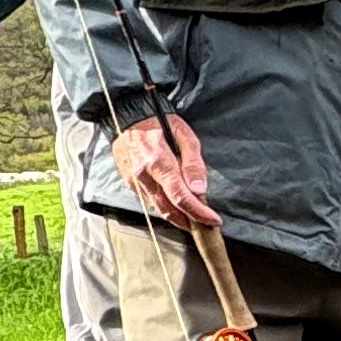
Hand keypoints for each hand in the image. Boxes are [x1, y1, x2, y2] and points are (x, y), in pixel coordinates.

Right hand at [114, 112, 211, 228]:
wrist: (126, 115)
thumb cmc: (158, 121)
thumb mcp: (184, 134)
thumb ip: (193, 163)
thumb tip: (199, 190)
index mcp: (159, 162)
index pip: (181, 196)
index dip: (199, 212)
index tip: (213, 220)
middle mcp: (144, 175)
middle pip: (169, 208)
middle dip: (190, 221)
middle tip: (206, 225)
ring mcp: (134, 181)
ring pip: (158, 208)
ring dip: (177, 218)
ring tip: (194, 219)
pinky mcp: (129, 183)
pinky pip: (149, 201)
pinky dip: (164, 207)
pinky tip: (175, 206)